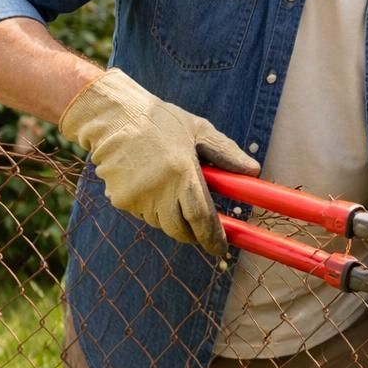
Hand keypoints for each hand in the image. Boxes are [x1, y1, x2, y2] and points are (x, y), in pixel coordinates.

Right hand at [58, 68, 259, 256]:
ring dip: (172, 218)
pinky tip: (152, 184)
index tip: (222, 249)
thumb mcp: (199, 130)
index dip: (212, 238)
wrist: (114, 118)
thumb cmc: (161, 122)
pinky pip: (143, 214)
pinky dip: (153, 209)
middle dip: (193, 233)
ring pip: (161, 223)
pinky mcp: (120, 200)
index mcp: (182, 172)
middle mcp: (158, 189)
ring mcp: (137, 197)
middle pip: (180, 230)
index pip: (201, 217)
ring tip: (173, 190)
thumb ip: (227, 153)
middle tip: (201, 227)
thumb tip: (253, 171)